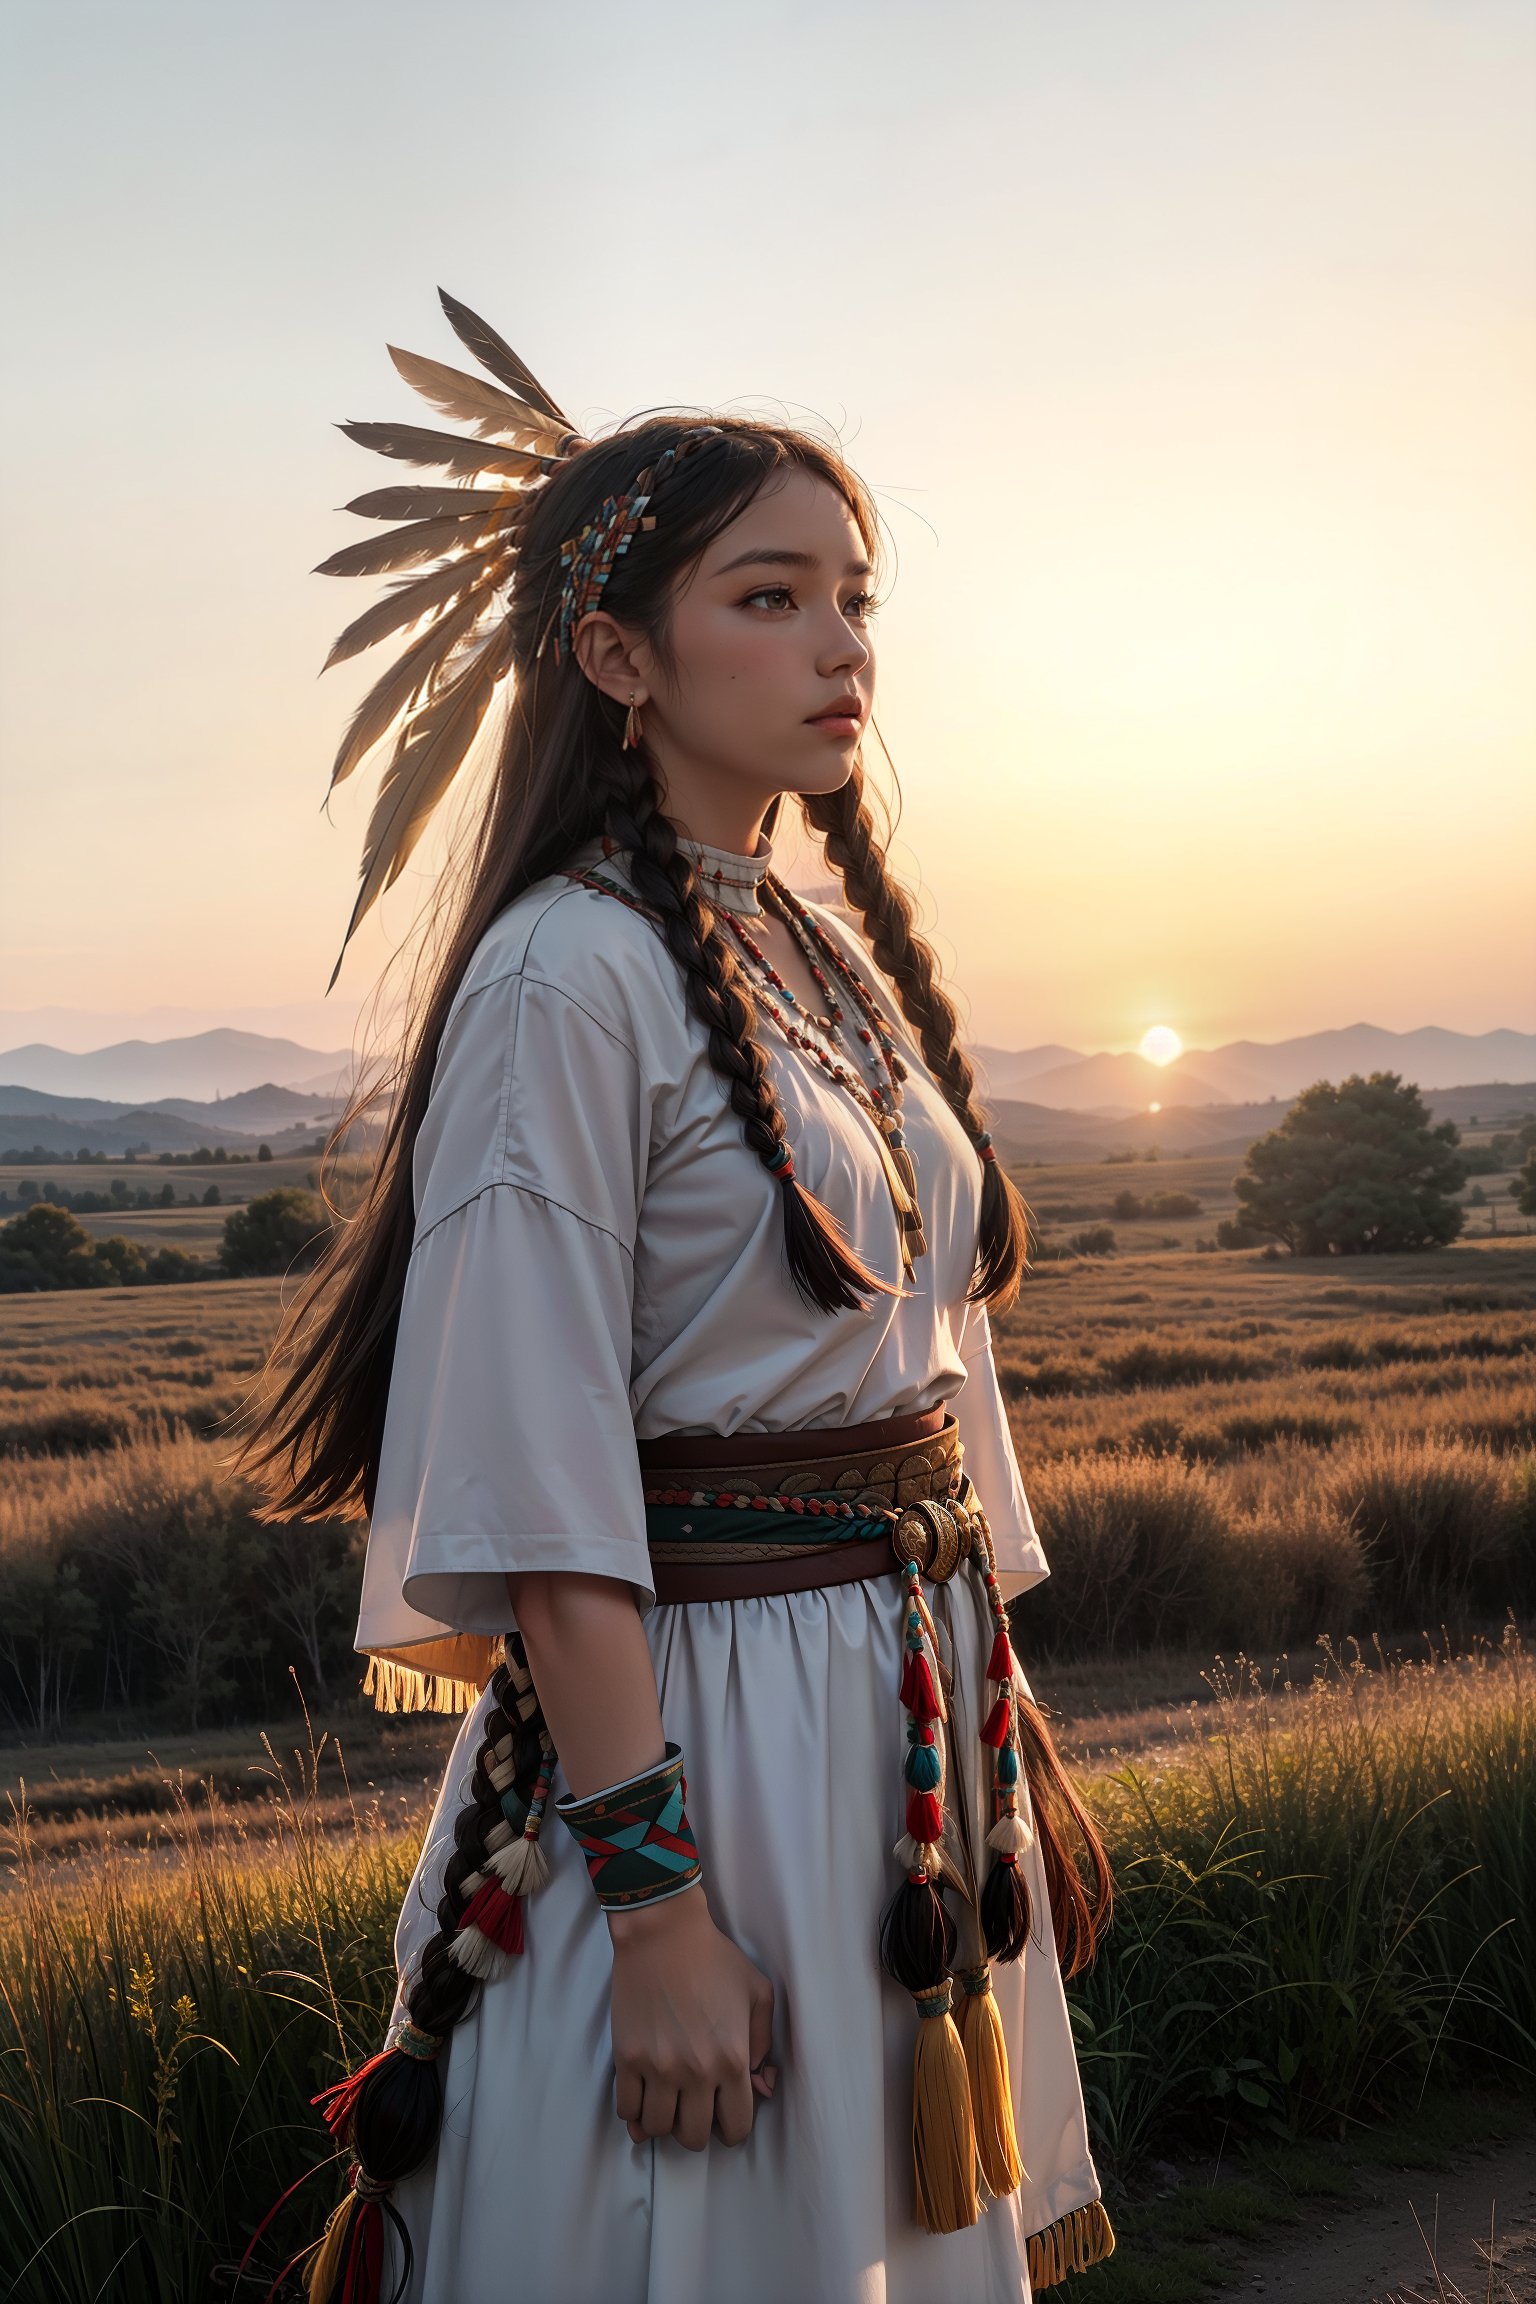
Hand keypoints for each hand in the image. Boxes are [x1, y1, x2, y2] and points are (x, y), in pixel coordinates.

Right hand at [607, 1883, 777, 2149]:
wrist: (664, 1933)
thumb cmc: (715, 1959)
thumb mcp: (758, 1993)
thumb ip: (764, 2042)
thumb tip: (758, 2083)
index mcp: (733, 2061)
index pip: (736, 2128)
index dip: (732, 2127)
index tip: (723, 2113)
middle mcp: (697, 2073)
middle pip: (694, 2137)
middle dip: (697, 2128)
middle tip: (694, 2106)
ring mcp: (658, 2068)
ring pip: (658, 2129)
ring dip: (664, 2122)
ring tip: (667, 2101)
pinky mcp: (627, 2058)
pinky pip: (626, 2110)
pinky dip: (634, 2112)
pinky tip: (642, 2096)